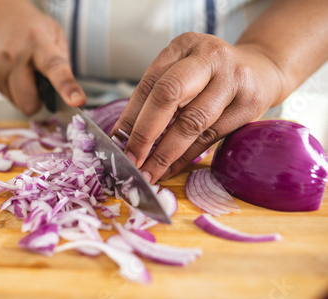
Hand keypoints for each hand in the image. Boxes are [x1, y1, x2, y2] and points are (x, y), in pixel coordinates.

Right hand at [0, 0, 85, 113]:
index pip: (54, 68)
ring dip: (25, 95)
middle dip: (37, 101)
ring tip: (24, 73)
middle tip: (39, 84)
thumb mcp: (55, 34)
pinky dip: (13, 90)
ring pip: (17, 103)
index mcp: (38, 42)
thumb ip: (63, 62)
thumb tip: (67, 93)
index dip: (67, 87)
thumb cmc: (30, 27)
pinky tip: (12, 71)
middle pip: (28, 101)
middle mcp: (14, 55)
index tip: (77, 101)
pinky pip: (6, 96)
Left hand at [110, 32, 284, 183]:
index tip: (116, 142)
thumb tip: (123, 137)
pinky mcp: (249, 105)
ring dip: (164, 154)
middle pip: (169, 96)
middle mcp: (209, 58)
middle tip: (130, 160)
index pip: (150, 83)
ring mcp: (233, 80)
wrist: (262, 70)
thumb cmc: (211, 75)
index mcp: (185, 45)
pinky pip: (210, 138)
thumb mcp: (185, 70)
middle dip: (144, 134)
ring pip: (191, 122)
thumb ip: (158, 96)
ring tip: (147, 173)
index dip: (130, 116)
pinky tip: (168, 170)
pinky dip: (185, 158)